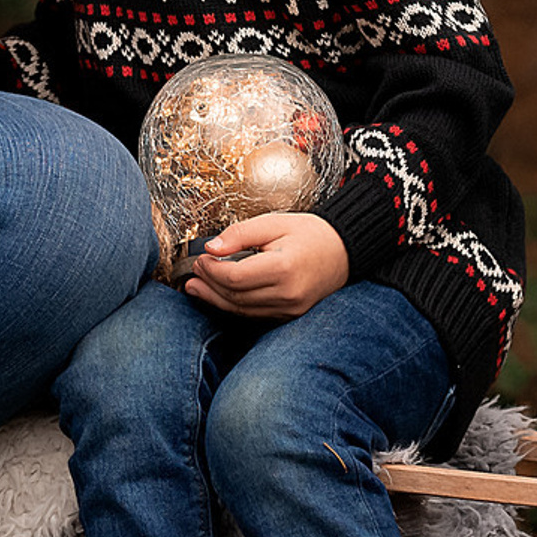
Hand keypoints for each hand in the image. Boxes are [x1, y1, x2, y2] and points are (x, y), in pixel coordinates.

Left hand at [182, 211, 349, 321]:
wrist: (343, 251)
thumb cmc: (311, 233)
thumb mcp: (274, 222)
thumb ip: (240, 234)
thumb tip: (211, 248)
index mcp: (284, 268)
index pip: (235, 278)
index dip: (211, 270)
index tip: (200, 258)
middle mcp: (288, 293)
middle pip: (236, 296)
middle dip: (209, 285)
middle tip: (193, 273)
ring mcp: (291, 308)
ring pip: (242, 310)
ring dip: (216, 300)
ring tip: (197, 288)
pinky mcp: (290, 315)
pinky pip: (255, 315)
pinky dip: (234, 306)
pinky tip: (220, 297)